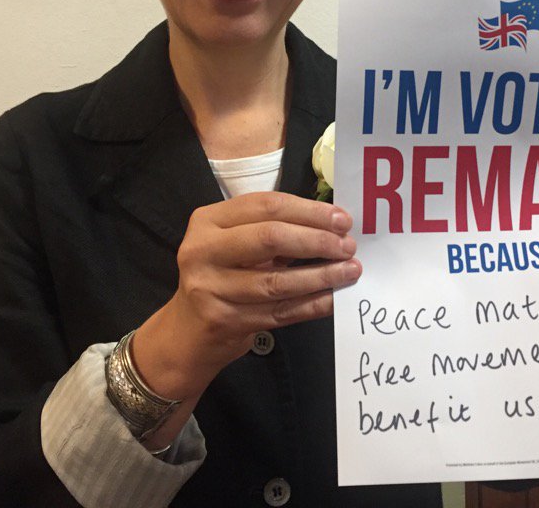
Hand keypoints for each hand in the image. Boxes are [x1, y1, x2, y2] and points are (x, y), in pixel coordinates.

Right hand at [134, 192, 359, 401]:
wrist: (187, 332)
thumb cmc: (221, 276)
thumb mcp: (234, 244)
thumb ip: (272, 229)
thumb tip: (332, 224)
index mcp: (207, 221)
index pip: (265, 206)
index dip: (308, 211)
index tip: (342, 219)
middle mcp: (202, 251)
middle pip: (270, 238)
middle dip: (316, 240)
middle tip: (348, 245)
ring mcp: (210, 288)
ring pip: (277, 281)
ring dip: (321, 276)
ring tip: (350, 271)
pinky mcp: (225, 321)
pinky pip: (279, 312)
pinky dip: (312, 305)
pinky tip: (334, 298)